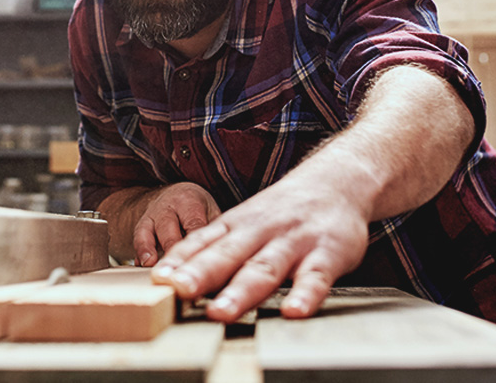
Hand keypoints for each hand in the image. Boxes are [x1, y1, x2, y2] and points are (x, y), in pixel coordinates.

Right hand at [132, 182, 221, 266]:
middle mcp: (169, 207)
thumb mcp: (210, 211)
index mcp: (190, 202)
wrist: (169, 196)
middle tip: (181, 274)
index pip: (195, 225)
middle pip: (171, 232)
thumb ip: (216, 232)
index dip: (199, 246)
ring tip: (156, 268)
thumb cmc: (196, 209)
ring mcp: (153, 216)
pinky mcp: (141, 225)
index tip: (204, 264)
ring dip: (153, 253)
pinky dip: (140, 253)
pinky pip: (138, 239)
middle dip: (175, 252)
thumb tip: (229, 258)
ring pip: (151, 234)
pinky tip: (142, 266)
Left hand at [150, 171, 368, 322]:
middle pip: (227, 255)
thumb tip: (173, 277)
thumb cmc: (282, 211)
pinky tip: (293, 311)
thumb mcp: (245, 221)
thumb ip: (214, 248)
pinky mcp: (327, 254)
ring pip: (264, 268)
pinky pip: (316, 277)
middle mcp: (261, 231)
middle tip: (178, 293)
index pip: (202, 242)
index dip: (180, 261)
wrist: (336, 181)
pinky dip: (305, 295)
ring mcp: (294, 242)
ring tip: (221, 313)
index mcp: (237, 224)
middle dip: (200, 275)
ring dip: (241, 292)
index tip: (158, 280)